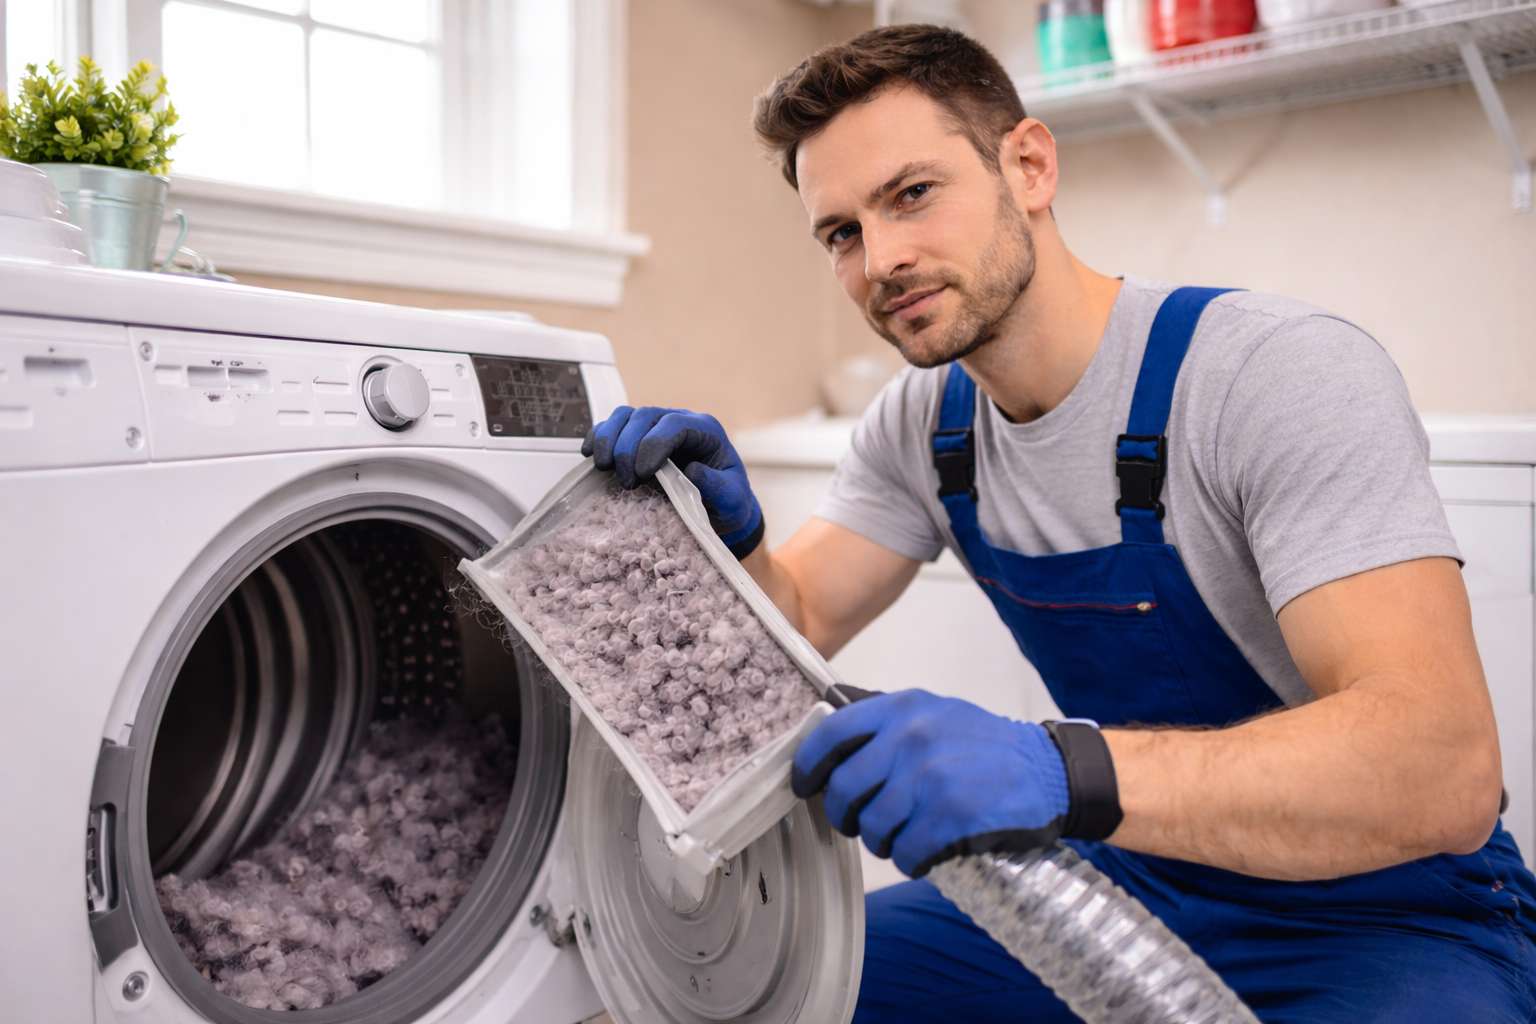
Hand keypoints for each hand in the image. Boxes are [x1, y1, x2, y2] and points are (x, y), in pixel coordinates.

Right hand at [583, 405, 763, 557]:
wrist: (720, 507)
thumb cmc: (727, 501)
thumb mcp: (731, 498)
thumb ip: (717, 486)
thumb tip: (692, 471)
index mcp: (705, 430)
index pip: (674, 424)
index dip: (654, 443)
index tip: (644, 473)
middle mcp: (679, 421)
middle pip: (644, 417)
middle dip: (628, 448)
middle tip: (628, 482)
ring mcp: (656, 426)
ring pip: (624, 416)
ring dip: (609, 439)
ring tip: (605, 468)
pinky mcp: (637, 437)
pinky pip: (612, 426)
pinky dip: (599, 437)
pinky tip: (592, 457)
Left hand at [791, 690, 1069, 877]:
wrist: (1049, 771)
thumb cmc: (986, 746)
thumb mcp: (936, 713)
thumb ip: (888, 724)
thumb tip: (830, 745)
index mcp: (903, 709)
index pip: (832, 734)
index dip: (808, 765)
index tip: (805, 785)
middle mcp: (910, 739)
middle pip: (844, 789)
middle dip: (844, 815)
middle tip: (857, 823)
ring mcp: (929, 779)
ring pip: (871, 827)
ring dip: (881, 841)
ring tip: (902, 836)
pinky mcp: (949, 817)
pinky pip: (904, 852)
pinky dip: (909, 860)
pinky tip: (924, 853)